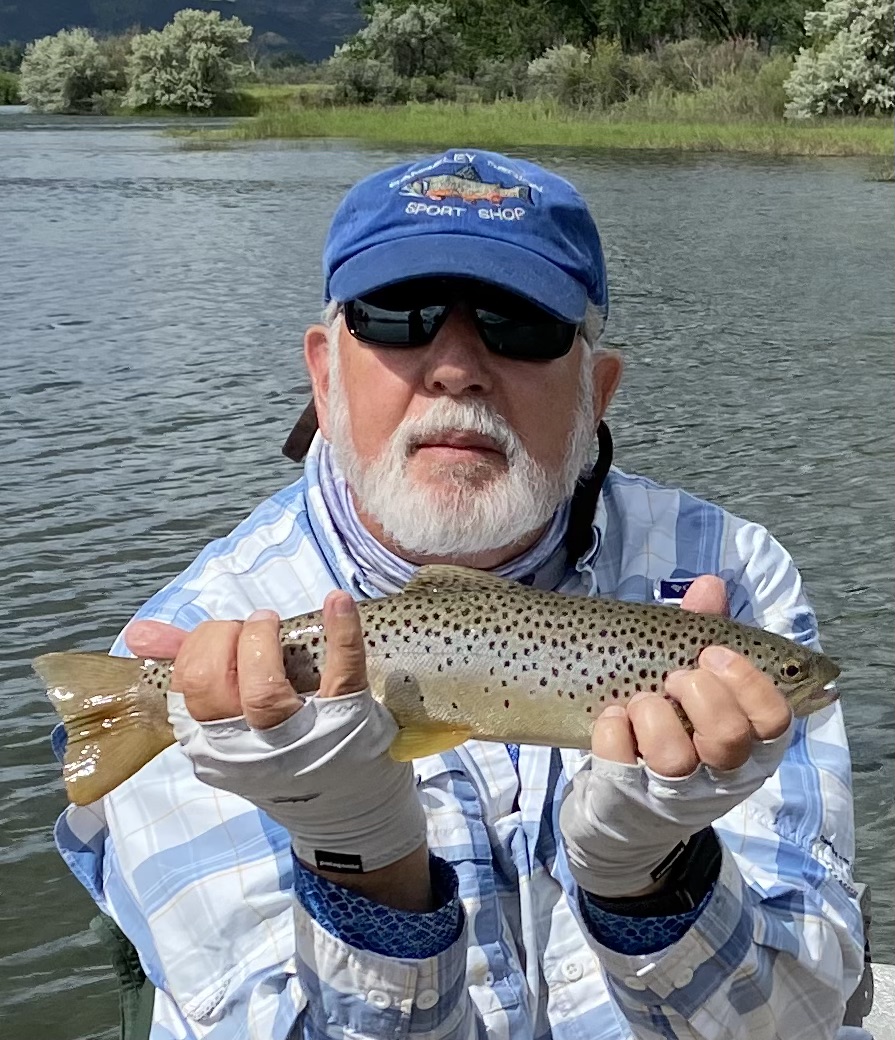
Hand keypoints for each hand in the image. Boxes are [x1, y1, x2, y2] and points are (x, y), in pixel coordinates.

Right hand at [125, 593, 427, 875]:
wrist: (346, 808)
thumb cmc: (280, 750)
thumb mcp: (230, 720)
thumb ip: (187, 668)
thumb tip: (140, 634)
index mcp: (216, 742)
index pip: (188, 688)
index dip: (199, 648)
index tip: (220, 636)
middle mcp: (251, 746)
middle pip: (217, 687)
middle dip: (224, 641)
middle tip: (249, 627)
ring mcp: (300, 736)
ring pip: (264, 692)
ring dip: (261, 642)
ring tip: (269, 622)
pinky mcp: (349, 721)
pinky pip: (342, 673)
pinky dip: (342, 632)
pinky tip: (337, 602)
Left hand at [559, 576, 794, 898]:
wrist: (623, 803)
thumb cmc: (671, 727)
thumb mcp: (693, 682)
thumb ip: (703, 631)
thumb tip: (711, 585)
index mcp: (751, 742)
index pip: (775, 718)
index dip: (747, 681)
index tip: (713, 653)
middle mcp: (722, 774)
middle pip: (730, 737)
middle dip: (699, 694)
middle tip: (674, 677)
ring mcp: (674, 792)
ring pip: (674, 756)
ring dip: (652, 713)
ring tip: (640, 700)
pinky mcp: (626, 798)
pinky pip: (618, 756)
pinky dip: (611, 726)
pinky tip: (612, 716)